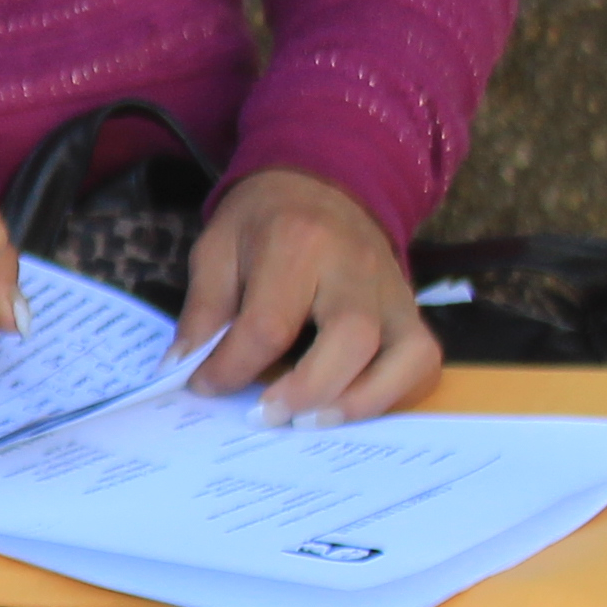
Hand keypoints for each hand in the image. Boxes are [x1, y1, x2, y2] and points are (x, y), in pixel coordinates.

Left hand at [178, 168, 439, 423]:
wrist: (323, 184)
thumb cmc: (263, 221)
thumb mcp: (216, 249)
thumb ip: (203, 309)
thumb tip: (183, 369)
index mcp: (297, 243)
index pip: (270, 321)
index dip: (233, 366)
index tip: (204, 387)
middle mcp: (356, 268)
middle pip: (351, 337)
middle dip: (307, 389)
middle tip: (265, 416)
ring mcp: (393, 291)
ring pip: (405, 354)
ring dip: (360, 401)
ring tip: (310, 423)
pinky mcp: (412, 311)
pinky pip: (422, 360)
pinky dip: (393, 393)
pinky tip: (349, 408)